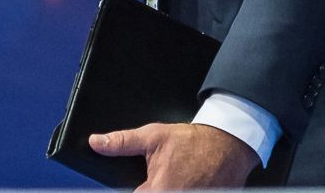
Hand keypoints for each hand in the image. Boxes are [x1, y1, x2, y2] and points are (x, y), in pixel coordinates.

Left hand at [89, 123, 259, 189]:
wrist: (228, 145)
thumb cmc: (192, 142)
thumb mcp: (153, 137)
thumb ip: (122, 143)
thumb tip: (96, 143)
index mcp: (158, 190)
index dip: (136, 189)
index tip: (141, 183)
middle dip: (149, 188)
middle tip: (158, 176)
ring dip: (165, 188)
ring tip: (175, 177)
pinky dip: (180, 189)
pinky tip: (183, 181)